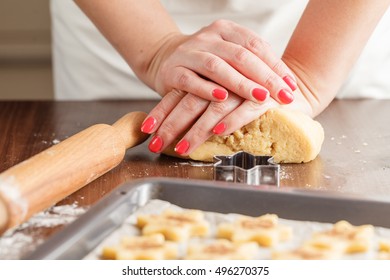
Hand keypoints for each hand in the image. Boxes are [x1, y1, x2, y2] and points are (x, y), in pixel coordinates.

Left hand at [140, 89, 311, 155]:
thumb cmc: (250, 96)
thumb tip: (173, 124)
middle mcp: (224, 79)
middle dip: (172, 124)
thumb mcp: (223, 96)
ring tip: (181, 147)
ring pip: (215, 107)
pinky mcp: (265, 97)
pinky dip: (231, 120)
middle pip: (192, 101)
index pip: (180, 93)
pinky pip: (246, 109)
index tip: (147, 129)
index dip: (163, 111)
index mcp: (210, 77)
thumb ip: (202, 103)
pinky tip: (217, 132)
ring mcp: (244, 86)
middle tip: (156, 144)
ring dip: (197, 129)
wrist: (288, 87)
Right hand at [148, 19, 296, 104]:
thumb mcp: (229, 56)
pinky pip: (190, 80)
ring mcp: (189, 53)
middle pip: (240, 55)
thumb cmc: (206, 62)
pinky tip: (221, 98)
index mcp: (225, 31)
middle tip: (283, 96)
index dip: (275, 65)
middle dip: (264, 77)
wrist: (167, 58)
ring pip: (217, 66)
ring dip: (240, 83)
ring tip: (260, 97)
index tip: (291, 86)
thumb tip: (287, 84)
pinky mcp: (173, 71)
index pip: (255, 45)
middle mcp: (207, 38)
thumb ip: (253, 64)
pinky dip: (206, 89)